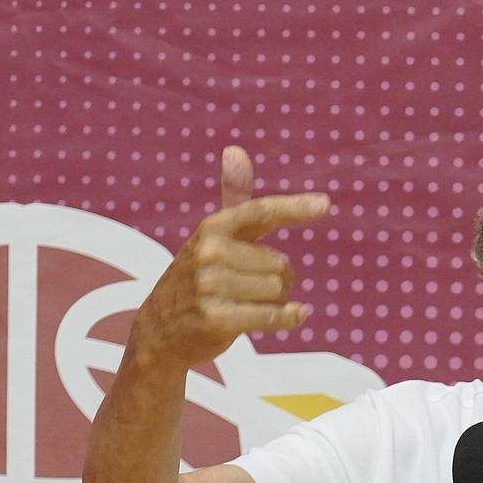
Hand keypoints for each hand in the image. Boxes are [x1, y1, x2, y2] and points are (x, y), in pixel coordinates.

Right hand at [126, 146, 330, 373]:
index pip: (260, 212)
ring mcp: (209, 285)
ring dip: (275, 302)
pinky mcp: (215, 318)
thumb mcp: (213, 236)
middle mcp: (209, 252)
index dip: (294, 208)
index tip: (324, 204)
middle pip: (281, 264)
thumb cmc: (197, 280)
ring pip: (278, 291)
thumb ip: (233, 198)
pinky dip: (290, 318)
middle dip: (279, 281)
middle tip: (252, 290)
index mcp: (212, 228)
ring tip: (248, 306)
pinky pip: (272, 315)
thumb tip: (235, 150)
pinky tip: (297, 316)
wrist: (158, 332)